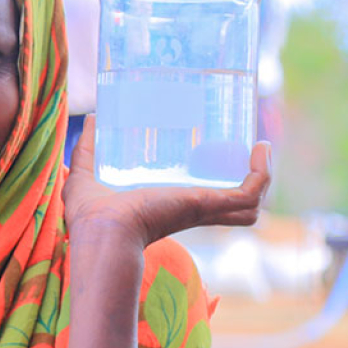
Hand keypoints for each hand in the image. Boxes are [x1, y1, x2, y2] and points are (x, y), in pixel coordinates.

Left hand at [62, 115, 270, 244]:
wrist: (101, 230)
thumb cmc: (90, 215)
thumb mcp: (86, 173)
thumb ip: (88, 146)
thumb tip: (94, 117)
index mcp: (167, 205)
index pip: (199, 201)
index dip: (215, 183)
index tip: (220, 152)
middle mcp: (189, 209)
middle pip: (232, 206)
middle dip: (245, 183)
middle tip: (243, 149)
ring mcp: (202, 207)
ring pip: (249, 202)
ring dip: (261, 178)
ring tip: (259, 149)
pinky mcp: (207, 203)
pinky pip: (250, 193)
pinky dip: (262, 174)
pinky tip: (260, 149)